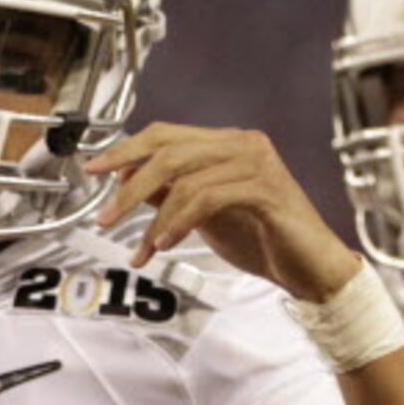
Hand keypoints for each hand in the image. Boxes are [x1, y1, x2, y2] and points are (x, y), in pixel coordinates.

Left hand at [85, 123, 363, 301]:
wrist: (310, 269)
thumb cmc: (262, 240)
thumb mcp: (204, 215)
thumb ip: (172, 194)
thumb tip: (130, 182)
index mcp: (226, 143)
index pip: (165, 135)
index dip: (126, 149)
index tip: (93, 170)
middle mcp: (242, 144)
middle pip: (169, 151)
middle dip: (129, 185)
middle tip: (105, 218)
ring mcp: (256, 164)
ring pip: (184, 177)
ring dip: (153, 218)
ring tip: (143, 248)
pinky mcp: (265, 190)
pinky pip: (207, 199)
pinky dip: (180, 222)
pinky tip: (169, 244)